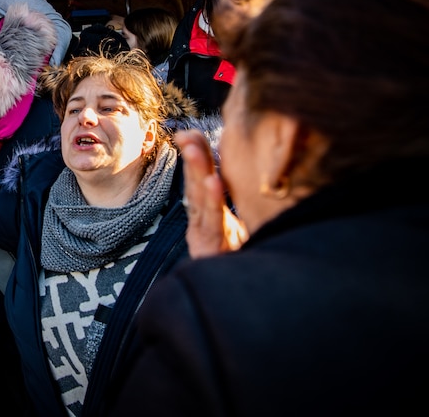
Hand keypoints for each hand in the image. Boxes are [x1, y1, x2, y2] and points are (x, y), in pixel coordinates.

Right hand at [174, 129, 247, 257]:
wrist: (243, 300)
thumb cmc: (247, 262)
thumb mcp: (243, 231)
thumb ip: (235, 206)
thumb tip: (240, 173)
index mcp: (211, 218)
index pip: (201, 180)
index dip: (197, 156)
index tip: (189, 133)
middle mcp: (206, 225)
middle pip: (197, 185)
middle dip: (192, 158)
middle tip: (187, 134)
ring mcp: (207, 238)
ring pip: (201, 200)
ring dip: (197, 171)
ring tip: (194, 148)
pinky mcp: (212, 251)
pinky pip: (213, 223)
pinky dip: (213, 200)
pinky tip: (213, 182)